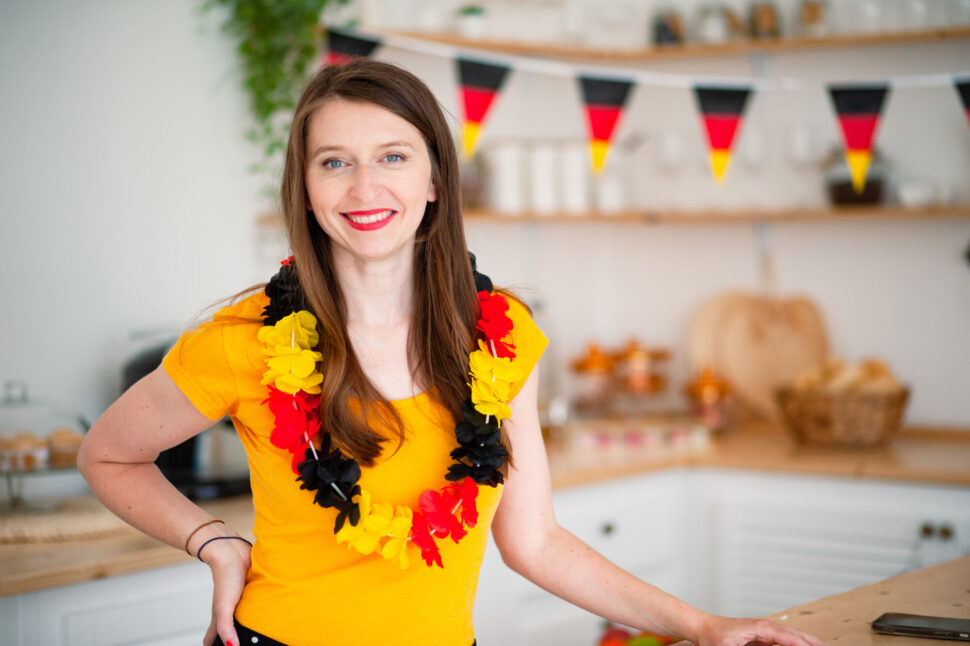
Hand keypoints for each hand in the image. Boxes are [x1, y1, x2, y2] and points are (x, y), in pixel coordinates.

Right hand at [200, 536, 251, 645]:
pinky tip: (268, 614)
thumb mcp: (224, 606)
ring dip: (250, 626)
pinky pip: (257, 604)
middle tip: (242, 643)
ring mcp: (242, 601)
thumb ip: (225, 627)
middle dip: (233, 639)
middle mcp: (231, 610)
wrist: (233, 551)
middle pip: (231, 630)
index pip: (214, 638)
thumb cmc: (225, 577)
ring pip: (245, 618)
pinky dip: (260, 611)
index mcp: (222, 616)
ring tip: (257, 634)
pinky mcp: (253, 592)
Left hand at [694, 615, 826, 645]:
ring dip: (809, 642)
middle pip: (796, 634)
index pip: (787, 636)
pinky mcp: (763, 637)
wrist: (702, 627)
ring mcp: (765, 631)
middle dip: (813, 643)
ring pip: (793, 636)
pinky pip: (785, 640)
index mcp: (759, 627)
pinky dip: (798, 643)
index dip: (801, 644)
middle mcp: (765, 627)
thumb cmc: (713, 637)